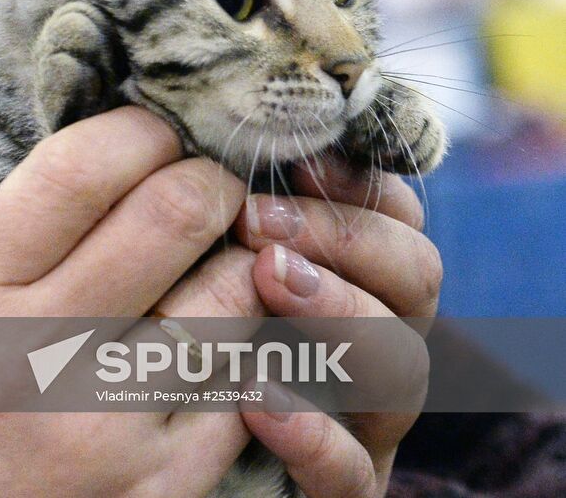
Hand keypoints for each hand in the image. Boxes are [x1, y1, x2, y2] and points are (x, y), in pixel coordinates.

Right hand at [0, 106, 263, 497]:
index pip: (78, 171)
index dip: (140, 129)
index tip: (161, 130)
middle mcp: (38, 354)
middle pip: (173, 214)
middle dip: (212, 180)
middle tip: (215, 183)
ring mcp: (106, 425)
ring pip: (229, 295)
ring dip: (244, 261)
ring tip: (228, 260)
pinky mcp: (162, 487)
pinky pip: (244, 385)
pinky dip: (250, 348)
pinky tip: (227, 341)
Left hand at [234, 159, 442, 497]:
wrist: (180, 444)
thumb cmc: (203, 322)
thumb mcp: (228, 253)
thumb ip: (251, 206)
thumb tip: (230, 135)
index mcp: (369, 276)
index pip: (399, 214)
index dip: (354, 182)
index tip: (293, 160)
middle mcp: (385, 338)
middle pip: (416, 276)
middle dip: (345, 236)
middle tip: (259, 219)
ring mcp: (372, 417)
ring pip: (401, 363)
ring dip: (339, 311)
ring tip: (266, 279)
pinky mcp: (348, 485)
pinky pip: (353, 473)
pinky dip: (313, 432)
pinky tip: (255, 393)